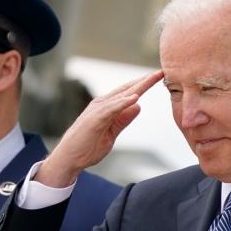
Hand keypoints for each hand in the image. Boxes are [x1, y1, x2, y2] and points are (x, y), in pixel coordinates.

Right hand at [36, 70, 163, 186]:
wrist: (69, 158)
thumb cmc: (87, 147)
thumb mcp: (112, 133)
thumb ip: (123, 119)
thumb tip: (138, 106)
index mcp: (107, 107)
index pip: (128, 93)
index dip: (144, 85)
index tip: (158, 78)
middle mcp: (102, 104)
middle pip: (127, 89)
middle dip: (144, 80)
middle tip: (161, 71)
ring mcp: (98, 110)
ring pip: (121, 95)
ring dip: (138, 86)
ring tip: (152, 78)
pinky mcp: (94, 119)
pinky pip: (111, 108)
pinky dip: (123, 102)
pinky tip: (135, 97)